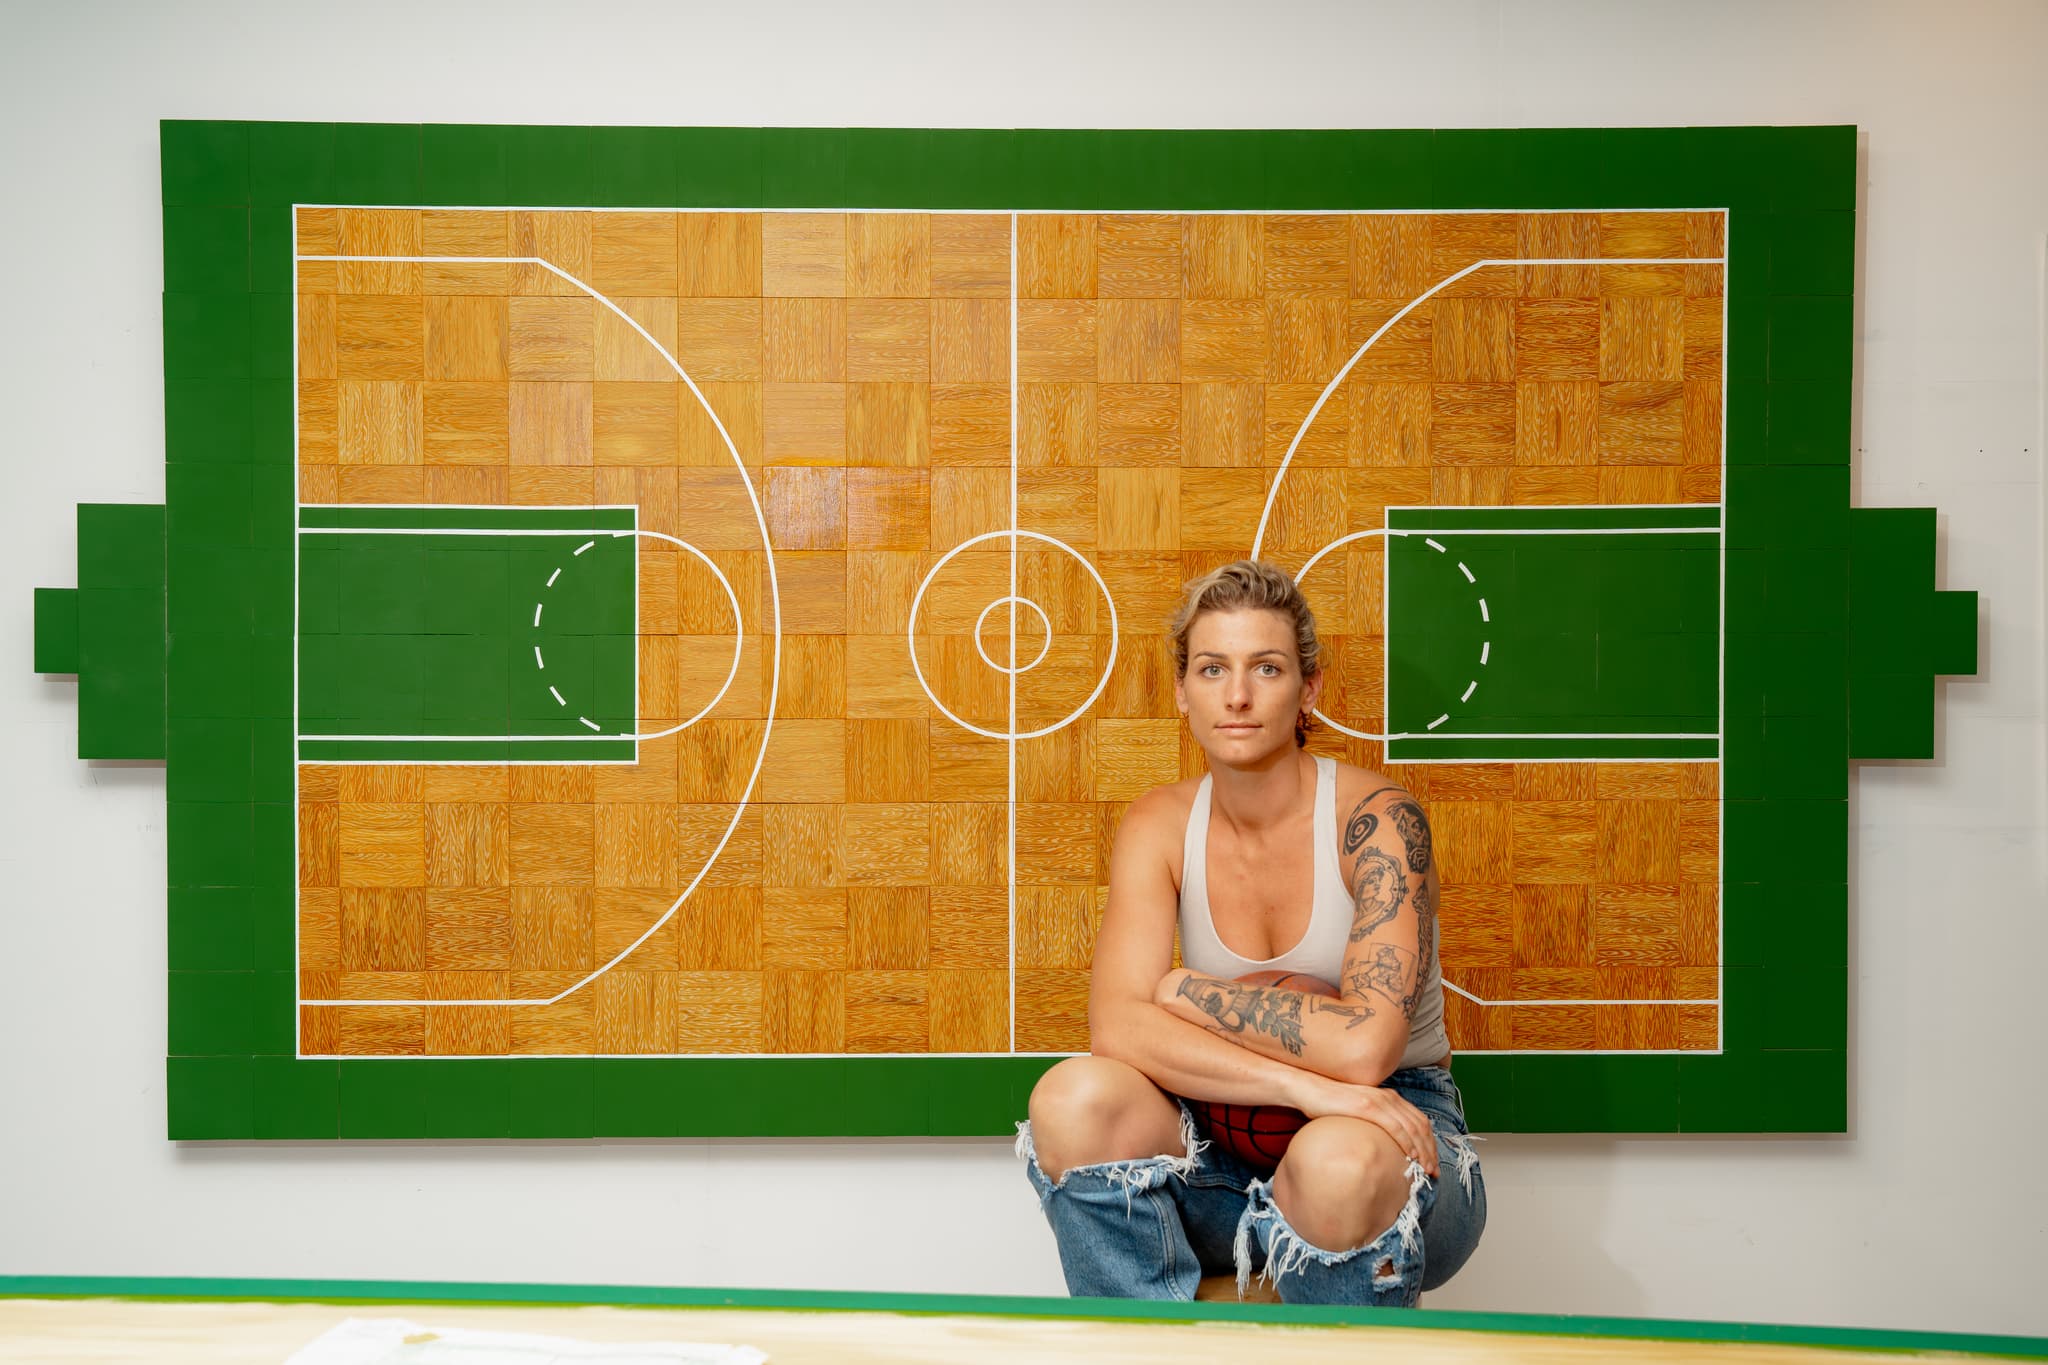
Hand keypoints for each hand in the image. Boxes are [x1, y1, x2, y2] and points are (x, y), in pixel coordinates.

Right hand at [1294, 1076, 1439, 1178]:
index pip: (1419, 1121)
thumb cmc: (1329, 1104)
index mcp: (1389, 1097)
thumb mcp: (1357, 1111)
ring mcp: (1379, 1101)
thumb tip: (1380, 1144)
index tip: (1432, 1161)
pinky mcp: (1368, 1107)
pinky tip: (1410, 1156)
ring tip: (1426, 1169)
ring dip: (1423, 1150)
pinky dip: (1406, 1143)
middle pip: (1421, 1126)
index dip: (1430, 1142)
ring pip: (1412, 1128)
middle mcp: (1389, 1097)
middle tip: (1434, 1171)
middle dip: (1431, 1150)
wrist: (1309, 1089)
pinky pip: (1395, 1127)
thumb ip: (1373, 1122)